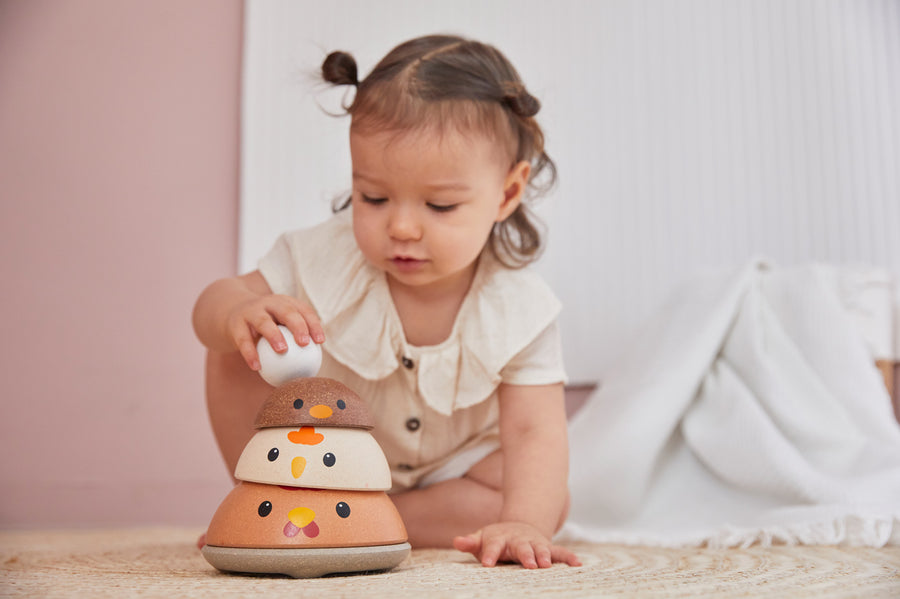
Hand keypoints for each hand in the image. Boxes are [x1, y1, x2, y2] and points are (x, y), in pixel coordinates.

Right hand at [226, 294, 323, 370]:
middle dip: (297, 325)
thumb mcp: (279, 326)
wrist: (231, 314)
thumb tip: (313, 367)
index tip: (320, 341)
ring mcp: (251, 312)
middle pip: (286, 311)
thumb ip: (294, 340)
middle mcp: (269, 303)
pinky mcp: (235, 324)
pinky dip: (250, 353)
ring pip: (264, 321)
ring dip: (274, 335)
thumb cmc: (265, 327)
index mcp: (284, 303)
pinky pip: (244, 340)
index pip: (303, 310)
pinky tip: (257, 367)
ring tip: (282, 350)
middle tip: (304, 343)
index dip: (313, 324)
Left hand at [452, 522, 580, 568]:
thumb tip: (457, 541)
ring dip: (544, 556)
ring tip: (547, 564)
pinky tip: (577, 564)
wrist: (518, 527)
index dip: (490, 553)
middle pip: (521, 547)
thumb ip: (470, 542)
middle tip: (529, 564)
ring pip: (541, 549)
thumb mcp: (481, 539)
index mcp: (499, 538)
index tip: (487, 563)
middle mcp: (518, 540)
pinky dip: (568, 557)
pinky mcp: (548, 548)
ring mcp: (534, 543)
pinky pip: (560, 552)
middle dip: (525, 555)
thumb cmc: (495, 539)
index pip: (492, 545)